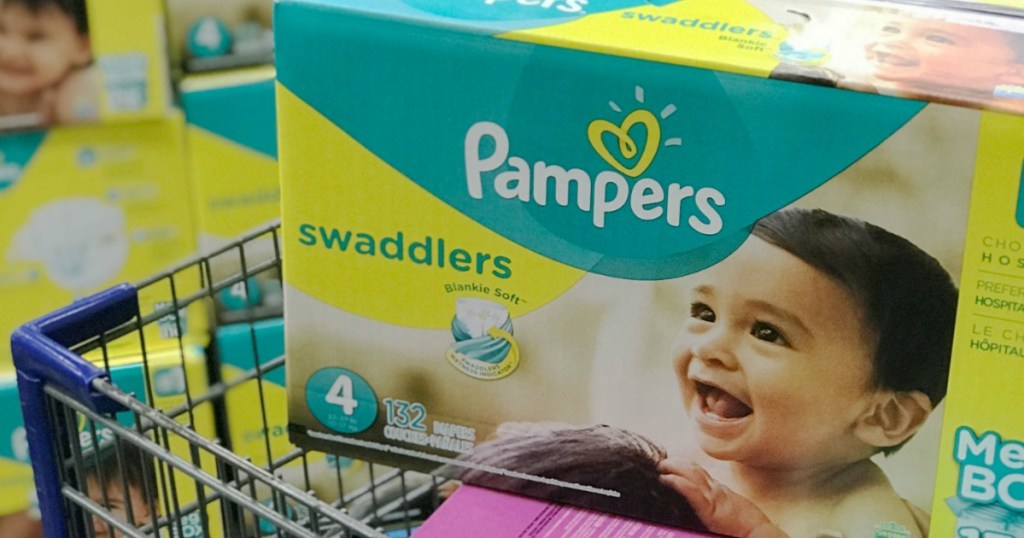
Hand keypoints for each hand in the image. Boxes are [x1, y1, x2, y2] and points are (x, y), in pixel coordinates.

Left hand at [658, 459, 788, 537]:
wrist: (760, 533)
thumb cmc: (747, 526)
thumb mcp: (729, 509)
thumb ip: (716, 503)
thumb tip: (702, 503)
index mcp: (719, 490)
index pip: (699, 472)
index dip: (685, 465)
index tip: (672, 460)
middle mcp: (715, 490)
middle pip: (693, 469)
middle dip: (677, 463)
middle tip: (662, 460)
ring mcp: (714, 497)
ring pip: (691, 475)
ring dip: (673, 468)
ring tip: (661, 465)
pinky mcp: (711, 509)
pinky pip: (691, 492)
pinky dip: (678, 483)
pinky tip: (666, 479)